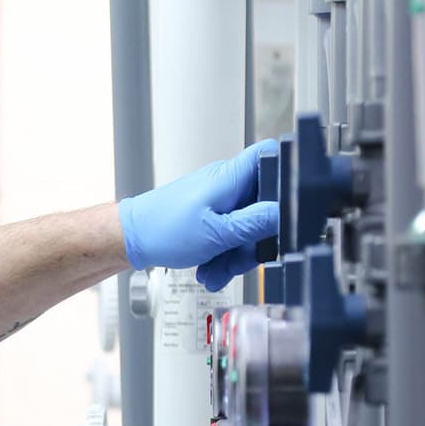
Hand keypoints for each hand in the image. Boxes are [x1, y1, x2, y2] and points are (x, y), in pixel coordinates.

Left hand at [116, 139, 278, 291]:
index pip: (270, 154)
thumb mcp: (217, 232)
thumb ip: (255, 223)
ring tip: (217, 271)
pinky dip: (223, 253)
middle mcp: (227, 184)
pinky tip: (211, 269)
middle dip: (255, 238)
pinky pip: (231, 233)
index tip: (293, 202)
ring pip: (248, 225)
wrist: (131, 239)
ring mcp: (219, 200)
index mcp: (230, 177)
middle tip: (240, 259)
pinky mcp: (211, 215)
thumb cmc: (162, 230)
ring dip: (236, 254)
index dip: (288, 170)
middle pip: (264, 204)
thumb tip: (286, 213)